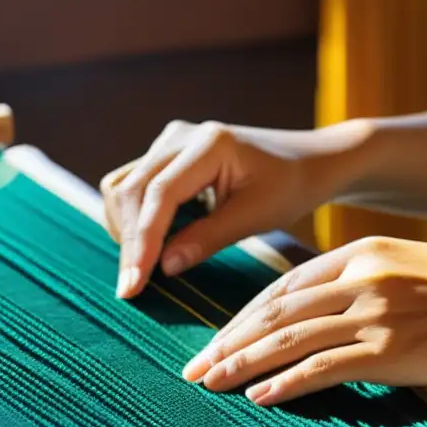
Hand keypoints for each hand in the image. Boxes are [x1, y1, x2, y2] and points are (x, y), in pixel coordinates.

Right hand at [101, 118, 371, 297]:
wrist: (304, 162)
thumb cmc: (289, 187)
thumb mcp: (257, 216)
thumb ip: (209, 239)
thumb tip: (163, 267)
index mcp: (210, 144)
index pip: (160, 194)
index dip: (143, 242)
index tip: (133, 285)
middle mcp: (180, 136)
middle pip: (132, 190)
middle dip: (129, 243)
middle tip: (131, 290)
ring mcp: (168, 142)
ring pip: (122, 187)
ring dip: (125, 230)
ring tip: (142, 269)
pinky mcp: (163, 154)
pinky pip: (130, 186)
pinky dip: (131, 219)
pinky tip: (149, 246)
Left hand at [182, 236, 426, 404]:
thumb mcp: (408, 269)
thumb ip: (362, 281)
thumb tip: (319, 310)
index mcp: (360, 254)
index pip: (284, 288)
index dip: (244, 316)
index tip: (217, 339)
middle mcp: (360, 278)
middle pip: (275, 313)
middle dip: (228, 342)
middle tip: (194, 367)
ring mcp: (374, 313)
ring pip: (289, 341)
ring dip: (243, 365)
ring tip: (210, 385)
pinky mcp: (391, 349)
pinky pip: (325, 368)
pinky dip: (287, 384)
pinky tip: (261, 398)